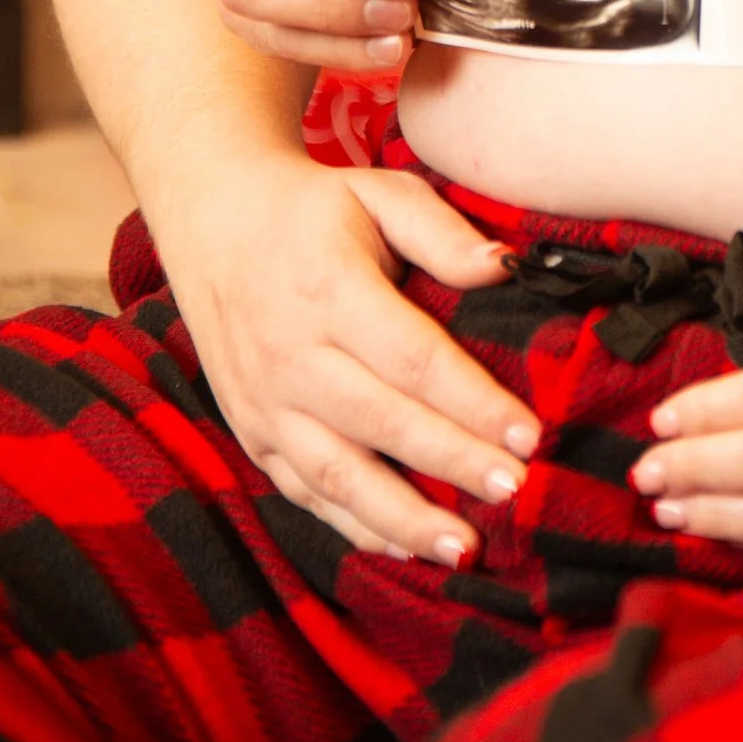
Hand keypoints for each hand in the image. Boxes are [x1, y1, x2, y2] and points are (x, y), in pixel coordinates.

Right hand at [154, 147, 531, 564]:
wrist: (212, 223)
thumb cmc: (312, 209)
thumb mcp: (376, 193)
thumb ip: (441, 231)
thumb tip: (503, 269)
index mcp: (328, 292)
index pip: (413, 359)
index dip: (474, 402)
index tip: (530, 434)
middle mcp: (290, 357)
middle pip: (383, 423)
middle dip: (453, 463)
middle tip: (515, 491)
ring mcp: (264, 404)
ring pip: (338, 475)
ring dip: (404, 519)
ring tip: (465, 548)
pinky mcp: (252, 434)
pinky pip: (305, 492)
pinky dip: (355, 526)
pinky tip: (405, 548)